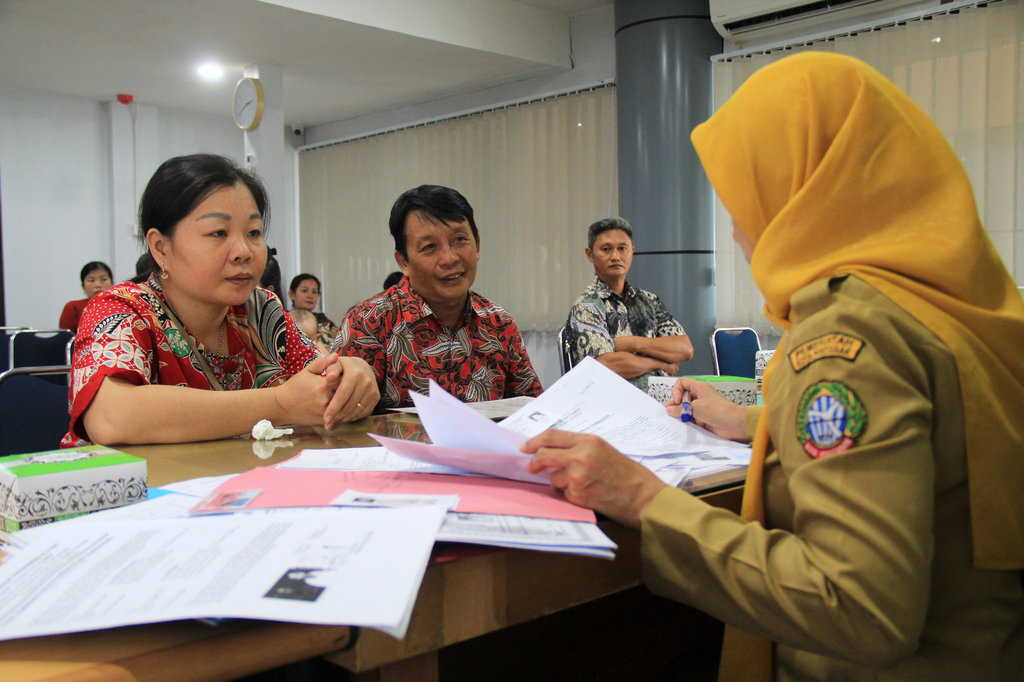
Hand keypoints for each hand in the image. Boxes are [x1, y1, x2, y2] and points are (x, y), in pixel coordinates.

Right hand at [275, 352, 343, 424]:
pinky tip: (342, 405)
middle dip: (348, 388)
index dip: (346, 376)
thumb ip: (322, 363)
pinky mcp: (325, 420)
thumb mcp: (306, 371)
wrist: (282, 406)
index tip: (345, 374)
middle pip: (347, 392)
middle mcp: (326, 399)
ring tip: (347, 394)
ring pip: (345, 405)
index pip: (344, 378)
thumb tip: (336, 355)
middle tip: (349, 385)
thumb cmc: (295, 386)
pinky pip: (340, 415)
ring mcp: (326, 411)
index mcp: (323, 384)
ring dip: (348, 400)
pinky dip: (343, 410)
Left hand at [323, 356, 379, 428]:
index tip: (325, 418)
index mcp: (354, 373)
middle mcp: (366, 381)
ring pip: (357, 411)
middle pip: (350, 405)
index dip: (334, 408)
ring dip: (344, 420)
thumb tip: (329, 378)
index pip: (343, 395)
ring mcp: (373, 390)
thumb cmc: (343, 367)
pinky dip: (353, 418)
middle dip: (338, 417)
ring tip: (333, 424)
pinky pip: (364, 412)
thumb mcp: (334, 364)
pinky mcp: (376, 397)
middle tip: (327, 425)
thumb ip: (329, 368)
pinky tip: (343, 420)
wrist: (360, 366)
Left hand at [522, 429, 665, 528]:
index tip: (526, 447)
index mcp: (589, 441)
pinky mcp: (577, 495)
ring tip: (582, 485)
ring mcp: (577, 477)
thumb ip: (580, 448)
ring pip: (553, 478)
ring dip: (560, 482)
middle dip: (534, 462)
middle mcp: (580, 456)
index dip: (534, 441)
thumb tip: (555, 452)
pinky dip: (570, 495)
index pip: (552, 436)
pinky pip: (564, 494)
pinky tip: (588, 494)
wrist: (644, 497)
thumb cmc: (629, 475)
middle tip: (531, 468)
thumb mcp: (605, 450)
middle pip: (544, 455)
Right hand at [666, 377, 749, 441]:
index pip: (682, 383)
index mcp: (700, 388)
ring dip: (681, 415)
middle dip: (676, 404)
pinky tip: (685, 426)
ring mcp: (702, 408)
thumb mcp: (696, 408)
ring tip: (678, 420)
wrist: (734, 424)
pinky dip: (686, 423)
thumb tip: (670, 409)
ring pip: (686, 409)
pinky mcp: (703, 419)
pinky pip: (691, 420)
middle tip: (671, 412)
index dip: (676, 391)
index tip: (677, 401)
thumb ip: (680, 409)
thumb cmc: (721, 411)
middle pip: (682, 397)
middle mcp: (700, 397)